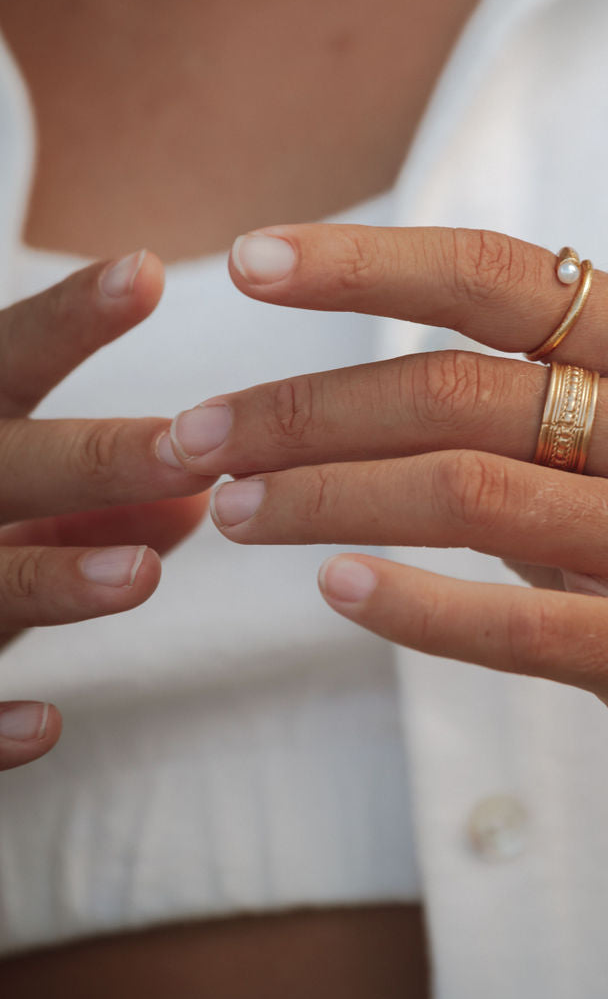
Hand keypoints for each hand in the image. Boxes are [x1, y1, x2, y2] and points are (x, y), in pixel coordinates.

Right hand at [0, 252, 212, 770]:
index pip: (4, 357)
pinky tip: (47, 727)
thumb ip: (91, 501)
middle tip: (190, 454)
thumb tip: (198, 501)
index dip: (69, 319)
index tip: (149, 271)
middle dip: (92, 461)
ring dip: (52, 579)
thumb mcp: (11, 501)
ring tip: (139, 575)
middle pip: (2, 465)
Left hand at [163, 223, 607, 842]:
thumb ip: (538, 399)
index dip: (365, 262)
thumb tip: (359, 377)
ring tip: (234, 507)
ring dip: (324, 498)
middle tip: (196, 433)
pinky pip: (515, 621)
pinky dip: (411, 603)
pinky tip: (334, 590)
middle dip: (302, 409)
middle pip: (456, 389)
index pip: (499, 275)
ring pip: (464, 493)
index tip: (251, 263)